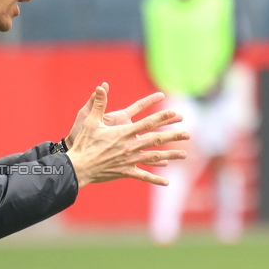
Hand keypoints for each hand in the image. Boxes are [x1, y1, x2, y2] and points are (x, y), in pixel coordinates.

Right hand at [66, 84, 188, 188]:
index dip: (162, 117)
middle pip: (156, 139)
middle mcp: (130, 146)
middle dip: (173, 136)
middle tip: (188, 134)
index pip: (147, 122)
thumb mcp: (90, 120)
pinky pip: (144, 176)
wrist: (79, 166)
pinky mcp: (126, 172)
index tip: (174, 113)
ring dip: (171, 155)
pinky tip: (167, 182)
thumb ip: (98, 103)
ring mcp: (130, 160)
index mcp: (124, 132)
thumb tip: (100, 87)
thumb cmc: (83, 143)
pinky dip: (155, 178)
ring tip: (184, 155)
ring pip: (154, 157)